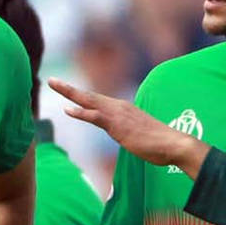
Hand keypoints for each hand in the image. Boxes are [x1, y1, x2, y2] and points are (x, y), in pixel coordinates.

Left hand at [50, 79, 208, 176]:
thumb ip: (127, 132)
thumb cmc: (159, 143)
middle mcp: (119, 107)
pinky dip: (81, 112)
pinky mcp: (118, 125)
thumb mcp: (138, 135)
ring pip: (88, 100)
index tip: (65, 91)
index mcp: (122, 109)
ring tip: (53, 83)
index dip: (80, 96)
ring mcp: (118, 115)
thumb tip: (125, 135)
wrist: (174, 144)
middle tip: (51, 80)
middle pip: (88, 96)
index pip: (96, 101)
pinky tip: (67, 109)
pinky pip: (96, 117)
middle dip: (68, 88)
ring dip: (69, 92)